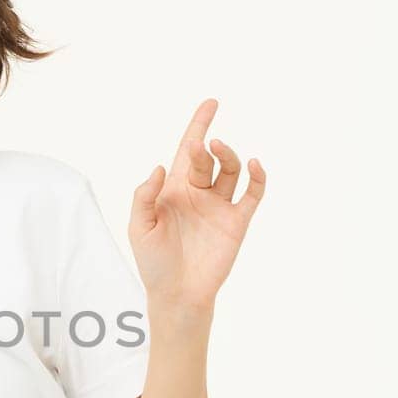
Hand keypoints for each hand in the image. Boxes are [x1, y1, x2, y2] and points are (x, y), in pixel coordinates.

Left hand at [128, 98, 265, 310]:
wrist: (177, 294)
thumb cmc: (154, 263)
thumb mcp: (139, 228)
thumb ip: (145, 196)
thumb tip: (160, 167)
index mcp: (173, 190)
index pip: (186, 151)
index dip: (198, 126)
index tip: (211, 103)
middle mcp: (198, 193)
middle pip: (207, 158)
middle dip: (203, 147)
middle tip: (201, 145)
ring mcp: (219, 206)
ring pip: (230, 170)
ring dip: (228, 156)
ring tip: (220, 148)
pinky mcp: (237, 222)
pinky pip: (252, 194)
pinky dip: (257, 178)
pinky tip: (255, 166)